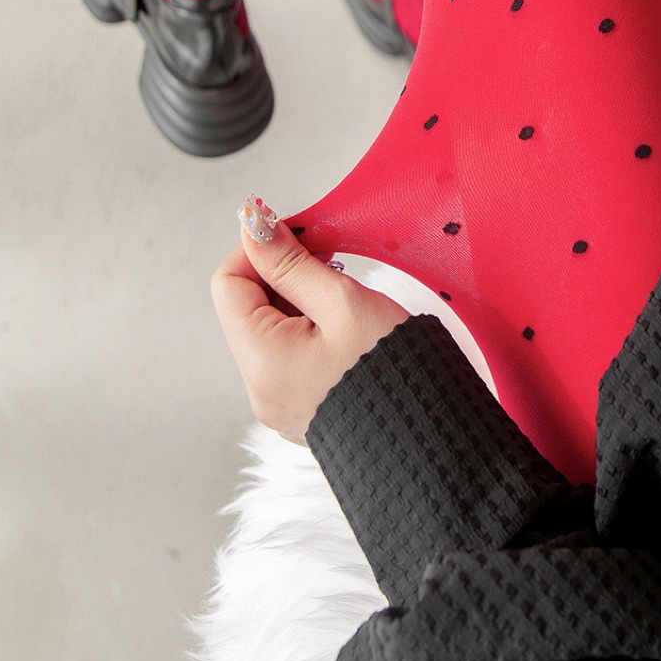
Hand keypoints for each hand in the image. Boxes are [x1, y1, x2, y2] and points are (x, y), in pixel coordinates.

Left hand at [210, 200, 409, 444]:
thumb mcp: (343, 301)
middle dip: (283, 274)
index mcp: (263, 360)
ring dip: (299, 300)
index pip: (228, 283)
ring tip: (344, 296)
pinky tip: (346, 325)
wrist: (432, 432)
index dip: (257, 249)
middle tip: (330, 259)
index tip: (293, 232)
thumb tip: (253, 229)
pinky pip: (291, 355)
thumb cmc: (396, 370)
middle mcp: (261, 388)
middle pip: (248, 307)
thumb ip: (292, 263)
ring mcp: (281, 402)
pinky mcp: (303, 407)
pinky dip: (311, 329)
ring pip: (271, 330)